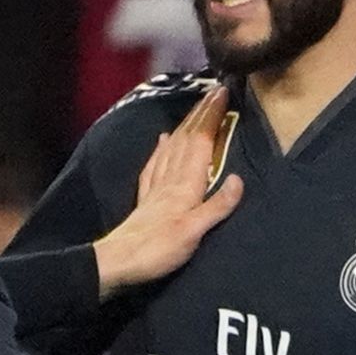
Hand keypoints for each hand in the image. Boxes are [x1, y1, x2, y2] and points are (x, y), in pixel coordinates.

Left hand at [95, 89, 245, 293]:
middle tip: (213, 91)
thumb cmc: (157, 251)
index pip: (201, 143)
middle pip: (187, 139)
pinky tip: (163, 140)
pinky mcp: (145, 199)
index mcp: (185, 186)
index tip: (222, 92)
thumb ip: (217, 206)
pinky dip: (162, 148)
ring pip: (172, 148)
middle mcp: (170, 180)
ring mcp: (155, 188)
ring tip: (195, 108)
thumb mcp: (193, 233)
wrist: (117, 263)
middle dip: (200, 113)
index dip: (211, 117)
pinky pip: (156, 164)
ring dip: (185, 125)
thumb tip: (238, 179)